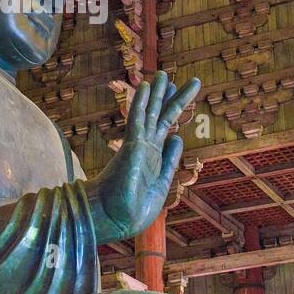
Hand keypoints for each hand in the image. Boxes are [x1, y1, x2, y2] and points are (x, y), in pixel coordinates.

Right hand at [90, 71, 200, 241]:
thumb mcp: (162, 182)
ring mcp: (138, 145)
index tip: (176, 95)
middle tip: (172, 77)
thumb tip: (178, 137)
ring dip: (157, 93)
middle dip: (168, 96)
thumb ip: (170, 160)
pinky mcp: (131, 147)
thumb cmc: (134, 209)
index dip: (172, 110)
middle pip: (159, 116)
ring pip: (150, 113)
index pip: (165, 128)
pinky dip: (141, 102)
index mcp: (154, 157)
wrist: (115, 220)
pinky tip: (145, 86)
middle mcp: (146, 147)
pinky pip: (137, 120)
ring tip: (163, 73)